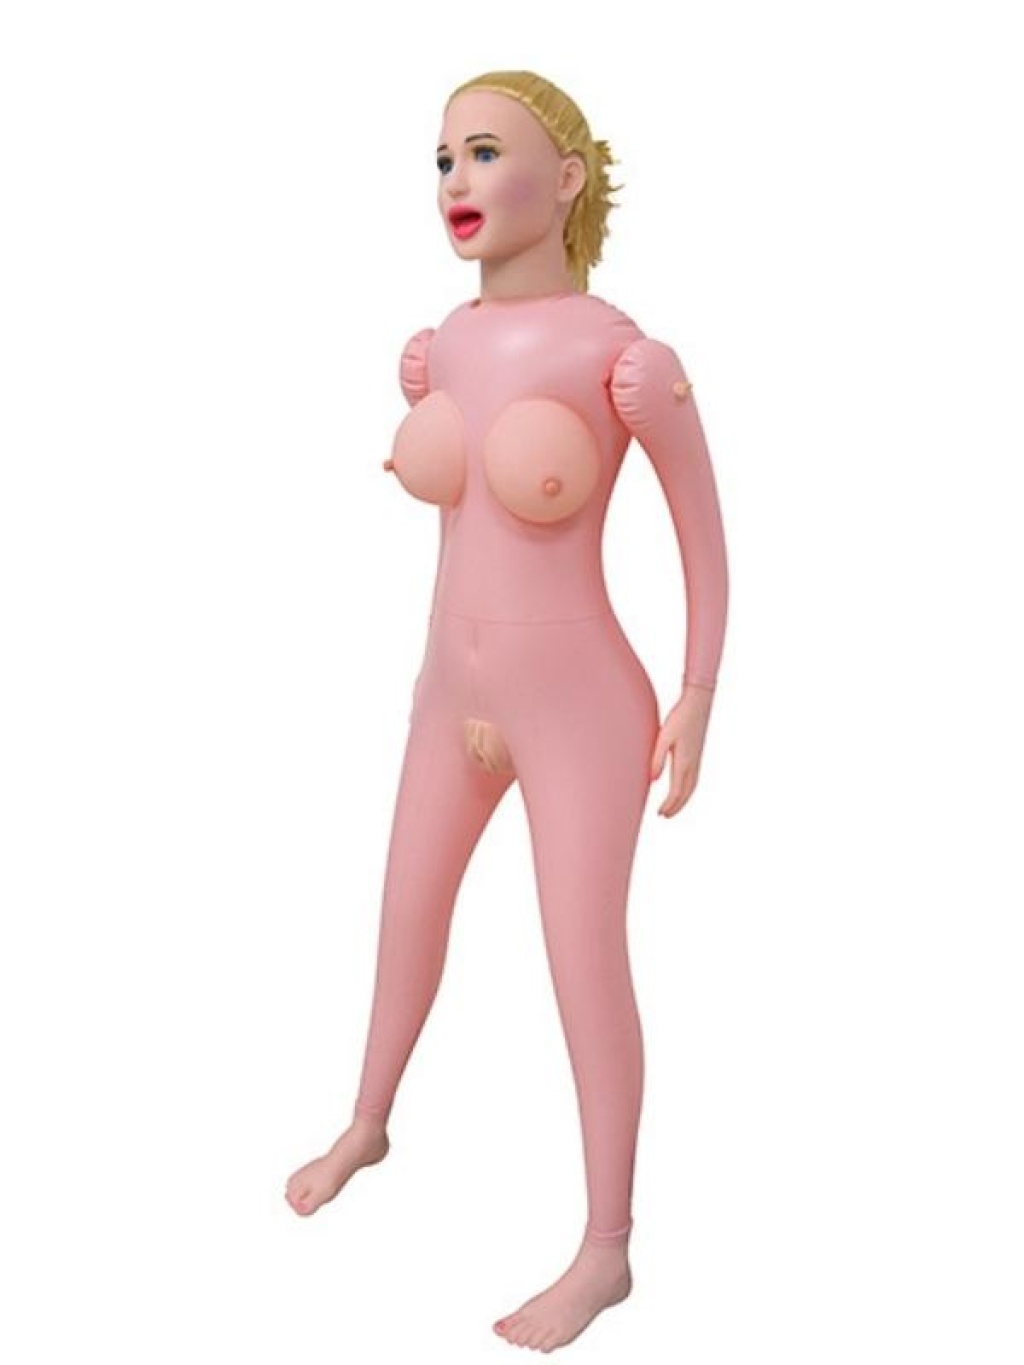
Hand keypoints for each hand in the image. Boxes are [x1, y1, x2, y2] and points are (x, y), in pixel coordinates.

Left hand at [649, 688, 713, 816]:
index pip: (677, 791)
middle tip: (665, 816)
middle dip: (676, 806)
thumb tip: (653, 780)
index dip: (669, 805)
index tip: (660, 814)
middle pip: (686, 793)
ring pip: (692, 787)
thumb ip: (658, 759)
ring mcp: (698, 759)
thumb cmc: (680, 717)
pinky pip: (694, 779)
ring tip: (673, 806)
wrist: (699, 703)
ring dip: (683, 799)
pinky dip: (688, 789)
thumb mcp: (664, 737)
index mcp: (684, 762)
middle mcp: (693, 764)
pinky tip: (682, 786)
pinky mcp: (698, 753)